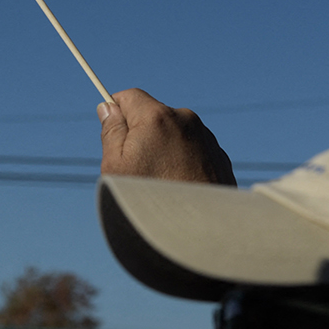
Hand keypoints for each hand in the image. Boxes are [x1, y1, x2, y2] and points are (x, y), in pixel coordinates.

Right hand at [98, 88, 234, 185]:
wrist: (197, 232)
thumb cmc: (150, 198)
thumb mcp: (116, 165)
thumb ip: (111, 131)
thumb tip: (108, 107)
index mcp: (156, 117)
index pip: (129, 96)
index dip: (116, 112)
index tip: (114, 132)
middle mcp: (186, 120)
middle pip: (153, 115)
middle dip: (142, 134)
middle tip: (137, 168)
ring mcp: (207, 138)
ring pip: (175, 133)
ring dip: (165, 148)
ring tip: (162, 182)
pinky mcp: (220, 156)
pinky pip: (194, 149)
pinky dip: (185, 162)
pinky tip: (180, 186)